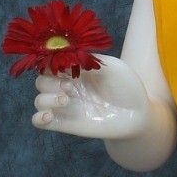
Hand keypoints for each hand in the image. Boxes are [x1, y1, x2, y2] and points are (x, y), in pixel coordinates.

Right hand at [32, 54, 150, 140]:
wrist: (138, 115)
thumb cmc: (127, 88)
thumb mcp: (112, 67)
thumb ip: (88, 60)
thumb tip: (65, 53)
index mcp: (76, 70)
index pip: (51, 62)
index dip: (50, 61)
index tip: (61, 64)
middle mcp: (68, 87)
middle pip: (41, 80)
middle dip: (50, 81)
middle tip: (70, 86)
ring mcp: (65, 106)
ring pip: (39, 100)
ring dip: (47, 98)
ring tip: (66, 100)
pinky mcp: (64, 123)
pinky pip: (38, 121)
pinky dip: (38, 118)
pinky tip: (49, 116)